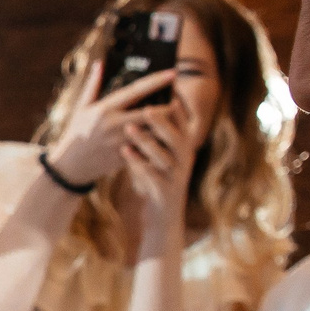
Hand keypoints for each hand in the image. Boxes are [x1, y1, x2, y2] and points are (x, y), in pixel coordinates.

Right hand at [47, 59, 178, 186]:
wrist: (69, 166)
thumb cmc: (75, 133)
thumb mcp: (81, 108)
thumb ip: (93, 85)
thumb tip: (100, 63)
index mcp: (105, 109)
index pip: (136, 91)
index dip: (157, 81)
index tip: (173, 73)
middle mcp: (115, 125)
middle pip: (152, 113)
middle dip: (169, 107)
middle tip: (177, 101)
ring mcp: (121, 143)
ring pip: (153, 132)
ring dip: (166, 126)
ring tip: (175, 120)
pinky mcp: (125, 157)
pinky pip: (147, 148)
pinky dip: (157, 143)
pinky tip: (165, 139)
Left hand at [119, 94, 200, 236]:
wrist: (162, 219)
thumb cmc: (157, 183)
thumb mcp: (159, 160)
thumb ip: (155, 139)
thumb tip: (144, 111)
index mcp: (184, 151)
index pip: (184, 126)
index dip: (178, 109)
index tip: (167, 91)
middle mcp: (184, 162)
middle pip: (179, 138)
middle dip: (163, 123)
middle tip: (146, 108)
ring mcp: (177, 179)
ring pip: (166, 157)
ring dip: (148, 141)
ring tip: (130, 128)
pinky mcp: (165, 193)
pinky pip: (153, 176)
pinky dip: (139, 163)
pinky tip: (125, 153)